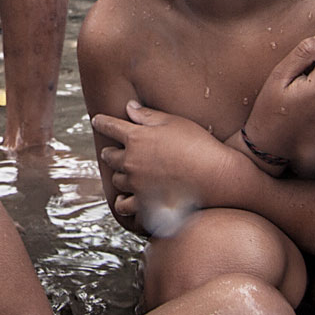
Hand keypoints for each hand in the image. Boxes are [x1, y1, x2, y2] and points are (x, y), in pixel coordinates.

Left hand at [93, 100, 236, 232]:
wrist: (218, 177)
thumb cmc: (199, 145)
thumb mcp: (174, 123)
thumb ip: (148, 116)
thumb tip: (128, 107)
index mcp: (136, 137)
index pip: (109, 126)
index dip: (101, 122)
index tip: (97, 121)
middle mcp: (131, 161)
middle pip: (110, 156)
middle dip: (111, 152)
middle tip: (113, 152)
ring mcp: (136, 184)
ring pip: (117, 181)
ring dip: (121, 177)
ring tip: (127, 176)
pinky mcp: (144, 205)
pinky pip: (124, 206)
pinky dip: (125, 203)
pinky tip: (127, 201)